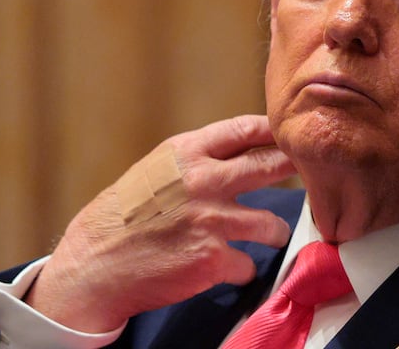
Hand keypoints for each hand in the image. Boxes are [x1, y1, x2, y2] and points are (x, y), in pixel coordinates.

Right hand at [25, 115, 295, 331]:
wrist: (94, 264)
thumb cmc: (126, 215)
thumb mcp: (158, 169)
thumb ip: (199, 158)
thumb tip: (245, 148)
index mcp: (187, 153)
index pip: (246, 129)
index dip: (274, 132)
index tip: (291, 138)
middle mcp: (203, 181)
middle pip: (271, 166)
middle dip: (293, 171)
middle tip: (305, 177)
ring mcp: (211, 221)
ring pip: (271, 224)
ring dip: (272, 233)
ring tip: (267, 235)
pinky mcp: (212, 259)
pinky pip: (248, 265)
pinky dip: (240, 269)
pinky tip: (226, 267)